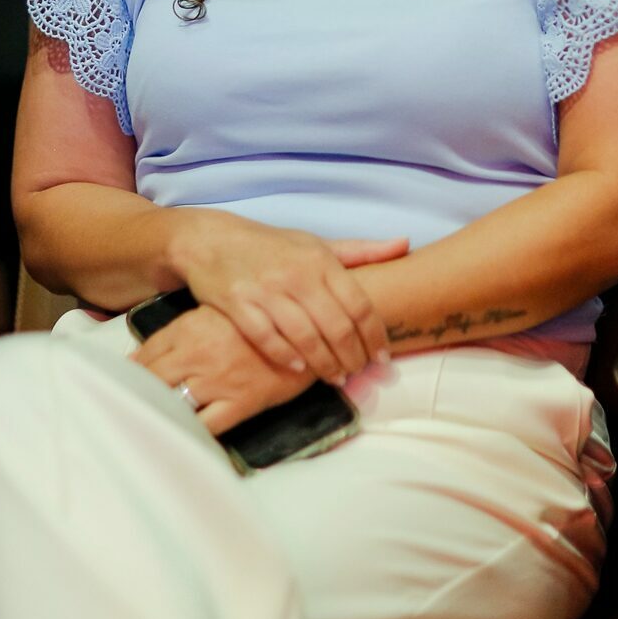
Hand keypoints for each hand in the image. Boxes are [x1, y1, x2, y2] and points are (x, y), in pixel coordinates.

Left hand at [129, 302, 314, 434]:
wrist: (310, 323)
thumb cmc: (263, 314)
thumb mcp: (217, 311)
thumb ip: (183, 330)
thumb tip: (143, 355)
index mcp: (190, 327)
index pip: (146, 354)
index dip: (132, 371)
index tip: (121, 381)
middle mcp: (197, 354)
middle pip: (152, 381)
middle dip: (136, 394)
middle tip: (124, 408)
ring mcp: (218, 380)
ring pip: (173, 404)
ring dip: (159, 414)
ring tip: (145, 426)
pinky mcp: (240, 402)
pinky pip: (207, 427)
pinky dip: (192, 435)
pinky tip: (183, 438)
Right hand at [169, 212, 408, 383]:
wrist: (212, 240)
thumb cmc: (272, 246)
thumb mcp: (317, 244)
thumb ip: (361, 251)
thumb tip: (405, 245)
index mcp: (320, 261)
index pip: (359, 304)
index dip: (375, 335)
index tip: (383, 357)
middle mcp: (296, 275)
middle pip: (337, 326)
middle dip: (353, 356)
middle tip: (361, 373)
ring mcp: (266, 290)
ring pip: (305, 337)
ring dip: (325, 364)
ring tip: (337, 378)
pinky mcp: (238, 304)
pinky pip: (267, 338)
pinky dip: (287, 357)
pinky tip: (300, 370)